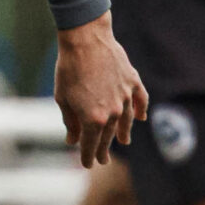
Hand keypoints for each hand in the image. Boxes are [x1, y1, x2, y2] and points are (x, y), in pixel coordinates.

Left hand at [54, 12, 146, 167]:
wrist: (85, 40)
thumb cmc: (68, 69)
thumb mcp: (63, 98)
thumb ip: (70, 122)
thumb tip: (72, 140)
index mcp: (93, 119)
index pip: (90, 144)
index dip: (87, 156)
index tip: (87, 164)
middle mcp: (112, 112)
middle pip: (108, 135)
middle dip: (103, 148)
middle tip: (102, 159)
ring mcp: (125, 97)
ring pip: (126, 120)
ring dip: (123, 133)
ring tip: (124, 142)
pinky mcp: (132, 81)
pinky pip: (140, 100)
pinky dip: (141, 110)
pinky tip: (141, 118)